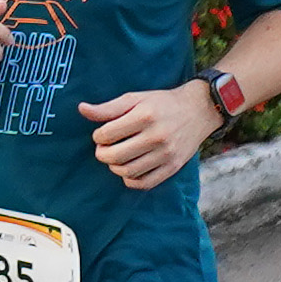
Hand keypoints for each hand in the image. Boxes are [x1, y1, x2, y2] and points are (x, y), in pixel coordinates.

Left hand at [83, 80, 222, 190]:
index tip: (102, 134)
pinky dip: (130, 180)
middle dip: (102, 154)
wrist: (198, 110)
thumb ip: (108, 108)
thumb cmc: (162, 103)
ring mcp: (166, 154)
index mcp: (144, 116)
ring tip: (115, 157)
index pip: (107, 134)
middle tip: (103, 148)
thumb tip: (82, 109)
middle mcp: (156, 137)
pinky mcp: (173, 167)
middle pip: (115, 156)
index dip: (98, 136)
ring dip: (114, 167)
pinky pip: (145, 183)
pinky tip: (128, 169)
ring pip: (128, 171)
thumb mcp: (135, 98)